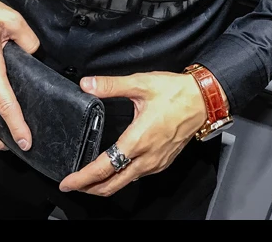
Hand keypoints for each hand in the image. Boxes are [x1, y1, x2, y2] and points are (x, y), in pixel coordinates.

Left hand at [58, 71, 207, 196]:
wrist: (203, 100)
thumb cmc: (175, 92)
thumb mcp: (140, 83)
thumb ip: (111, 85)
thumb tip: (87, 84)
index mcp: (138, 140)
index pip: (104, 168)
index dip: (83, 178)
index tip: (67, 182)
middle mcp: (147, 157)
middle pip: (112, 184)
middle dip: (90, 188)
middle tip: (72, 186)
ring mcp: (156, 162)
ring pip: (125, 182)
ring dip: (105, 184)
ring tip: (89, 180)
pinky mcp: (163, 161)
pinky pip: (138, 176)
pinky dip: (121, 178)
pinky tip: (115, 169)